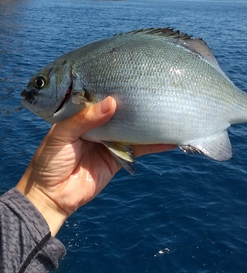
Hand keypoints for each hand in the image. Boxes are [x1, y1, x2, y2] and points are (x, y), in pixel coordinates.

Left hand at [16, 97, 172, 235]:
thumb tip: (111, 102)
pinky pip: (140, 148)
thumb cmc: (49, 162)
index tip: (130, 75)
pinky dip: (156, 144)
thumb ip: (84, 119)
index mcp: (80, 115)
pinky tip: (171, 137)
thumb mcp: (61, 135)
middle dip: (135, 101)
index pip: (100, 96)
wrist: (52, 197)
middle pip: (120, 110)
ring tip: (169, 108)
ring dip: (149, 121)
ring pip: (133, 127)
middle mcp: (97, 125)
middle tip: (154, 88)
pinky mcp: (119, 158)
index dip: (113, 87)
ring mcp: (110, 141)